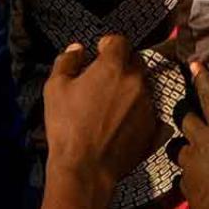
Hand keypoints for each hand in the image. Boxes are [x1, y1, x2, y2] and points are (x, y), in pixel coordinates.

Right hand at [43, 35, 165, 190]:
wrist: (85, 168)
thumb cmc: (67, 126)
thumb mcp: (55, 88)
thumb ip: (67, 62)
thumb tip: (77, 49)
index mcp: (114, 68)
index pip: (120, 41)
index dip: (109, 44)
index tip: (100, 51)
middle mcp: (137, 82)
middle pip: (136, 62)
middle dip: (122, 64)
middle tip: (105, 78)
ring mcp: (149, 106)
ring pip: (144, 87)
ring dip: (131, 89)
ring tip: (112, 104)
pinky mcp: (154, 129)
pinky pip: (151, 112)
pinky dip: (140, 112)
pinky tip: (125, 121)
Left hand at [177, 62, 208, 208]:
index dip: (202, 79)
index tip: (193, 62)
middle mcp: (202, 141)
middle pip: (186, 117)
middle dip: (188, 111)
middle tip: (193, 110)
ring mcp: (189, 162)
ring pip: (180, 144)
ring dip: (186, 141)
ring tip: (195, 144)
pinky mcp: (184, 182)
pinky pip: (183, 170)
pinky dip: (189, 168)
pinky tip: (198, 175)